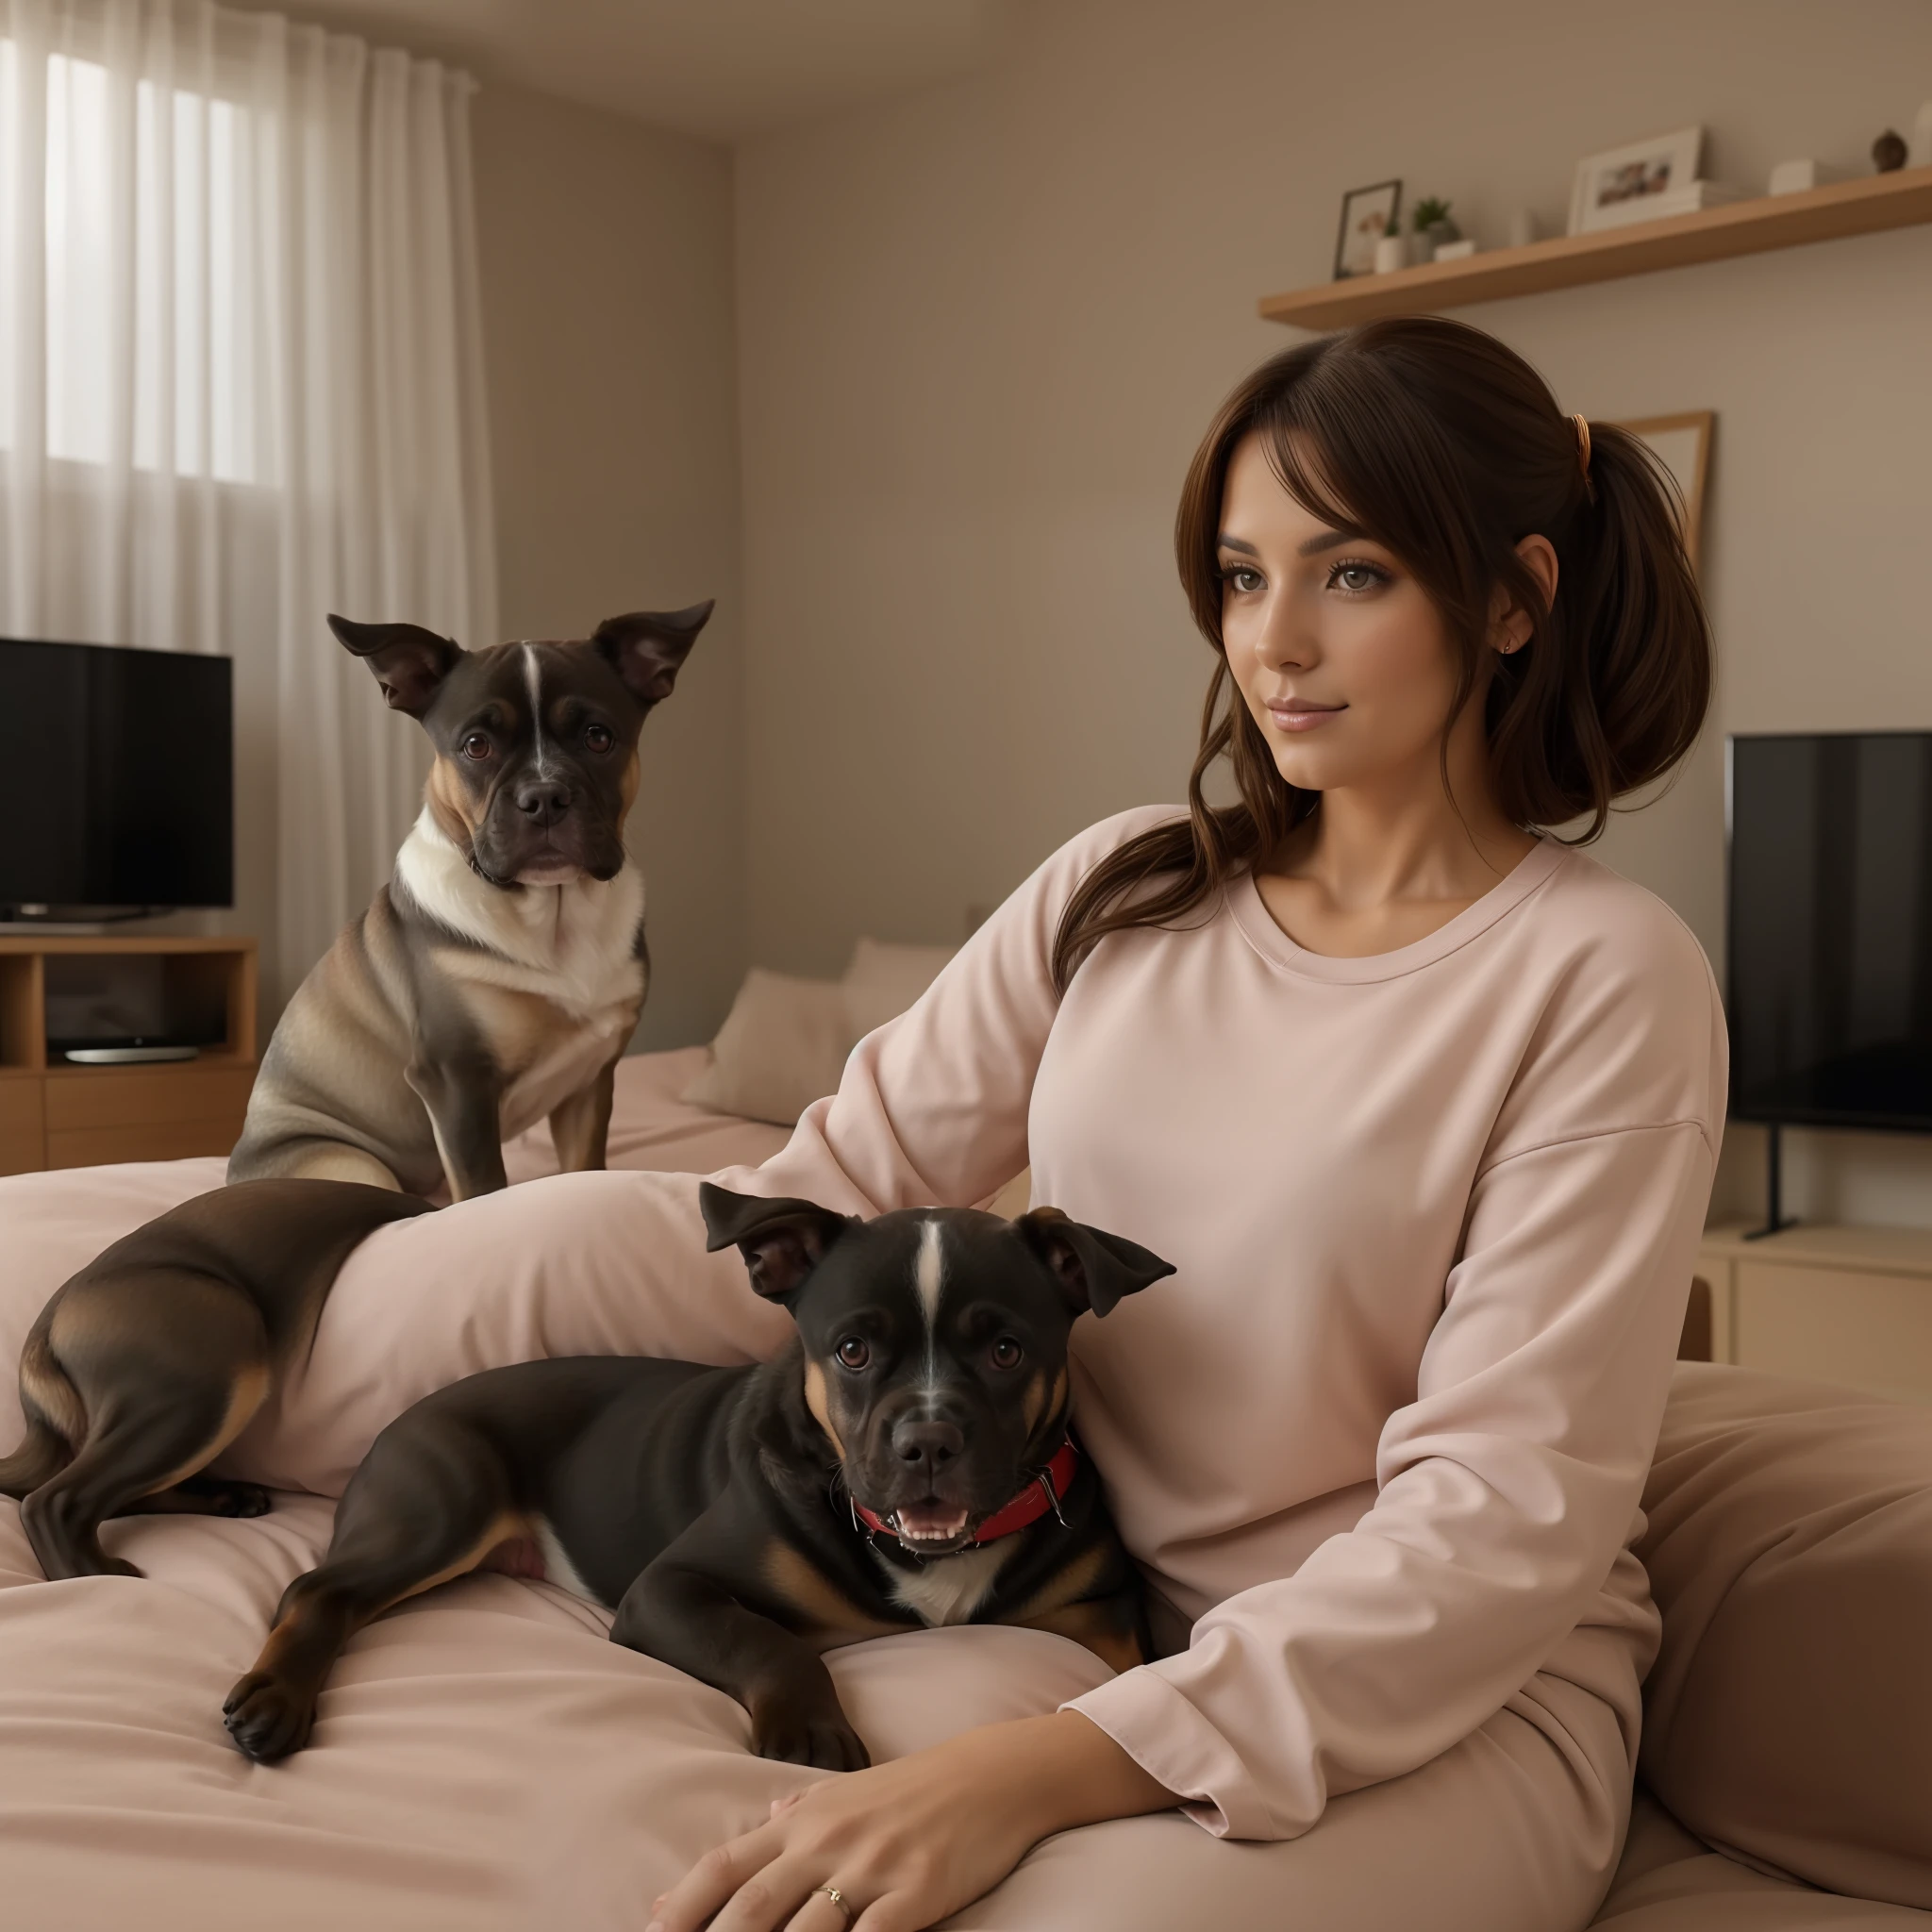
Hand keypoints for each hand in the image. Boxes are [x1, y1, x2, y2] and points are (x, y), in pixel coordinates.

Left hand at [646, 1709, 1175, 1931]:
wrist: (992, 1774)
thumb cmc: (915, 1788)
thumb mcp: (848, 1790)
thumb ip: (799, 1813)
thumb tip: (758, 1825)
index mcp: (803, 1820)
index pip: (725, 1866)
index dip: (682, 1906)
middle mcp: (827, 1841)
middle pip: (751, 1908)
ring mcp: (872, 1869)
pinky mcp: (916, 1894)